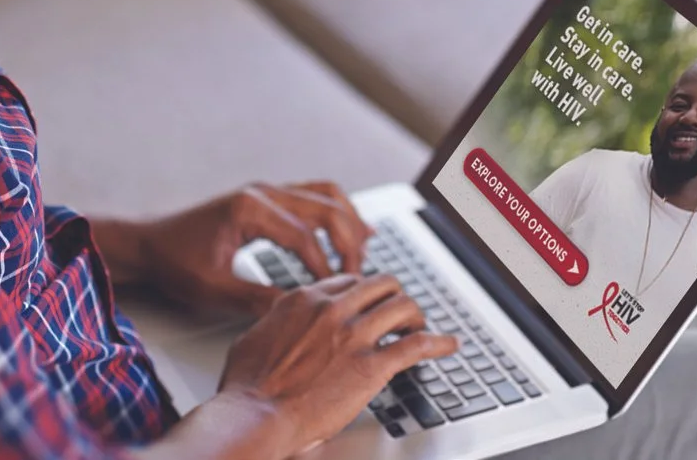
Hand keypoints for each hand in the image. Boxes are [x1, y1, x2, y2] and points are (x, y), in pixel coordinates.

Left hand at [92, 181, 373, 316]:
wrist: (146, 242)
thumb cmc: (173, 262)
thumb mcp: (212, 288)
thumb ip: (256, 299)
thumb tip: (297, 311)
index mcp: (250, 208)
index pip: (305, 236)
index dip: (326, 267)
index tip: (337, 294)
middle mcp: (263, 192)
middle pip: (326, 208)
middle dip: (348, 242)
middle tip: (358, 276)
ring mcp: (267, 191)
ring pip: (326, 194)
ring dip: (349, 222)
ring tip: (364, 253)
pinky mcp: (268, 199)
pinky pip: (315, 197)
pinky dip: (337, 214)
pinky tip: (352, 233)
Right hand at [218, 274, 458, 455]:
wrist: (254, 415)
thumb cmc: (247, 387)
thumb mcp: (254, 336)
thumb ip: (276, 322)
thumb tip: (279, 322)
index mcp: (305, 299)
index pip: (349, 281)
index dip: (365, 293)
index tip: (370, 304)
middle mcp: (333, 309)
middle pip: (382, 284)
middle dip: (394, 296)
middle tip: (400, 312)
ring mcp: (354, 336)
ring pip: (403, 306)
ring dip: (416, 317)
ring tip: (421, 328)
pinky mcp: (371, 366)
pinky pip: (417, 345)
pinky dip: (439, 343)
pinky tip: (449, 346)